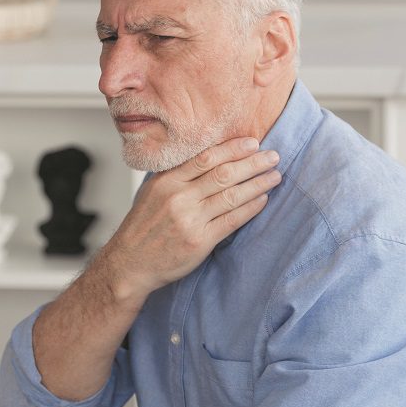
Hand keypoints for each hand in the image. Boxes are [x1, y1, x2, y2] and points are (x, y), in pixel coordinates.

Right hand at [97, 136, 280, 303]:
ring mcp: (190, 220)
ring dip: (257, 184)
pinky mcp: (200, 241)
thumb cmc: (143, 227)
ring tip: (275, 176)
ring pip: (232, 195)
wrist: (130, 263)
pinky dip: (250, 208)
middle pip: (224, 173)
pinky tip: (263, 199)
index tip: (252, 143)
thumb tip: (212, 158)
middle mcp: (179, 197)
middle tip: (272, 156)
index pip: (206, 158)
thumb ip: (178, 176)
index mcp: (167, 181)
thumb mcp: (153, 192)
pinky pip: (232, 220)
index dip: (233, 148)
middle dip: (253, 163)